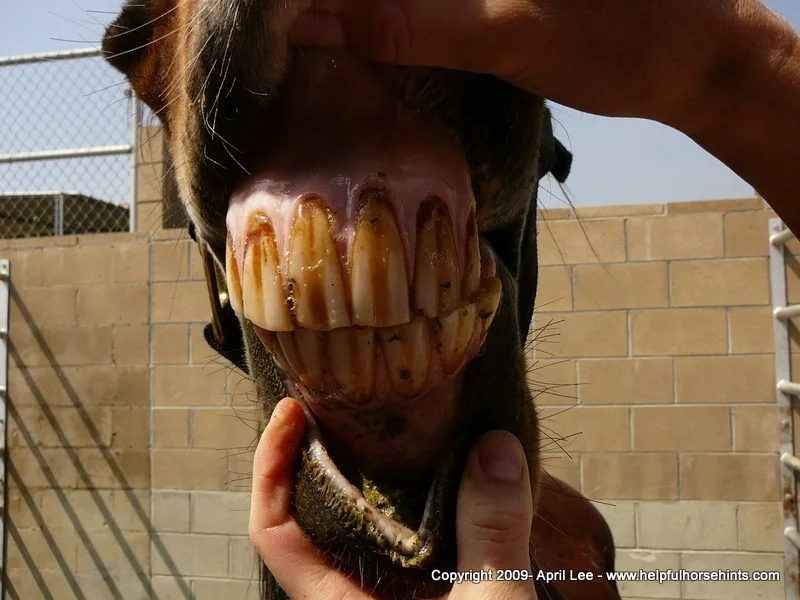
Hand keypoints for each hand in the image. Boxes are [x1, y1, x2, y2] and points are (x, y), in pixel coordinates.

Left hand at [249, 397, 537, 598]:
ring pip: (351, 530)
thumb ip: (491, 531)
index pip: (274, 530)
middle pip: (305, 518)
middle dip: (313, 456)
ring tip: (383, 428)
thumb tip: (494, 446)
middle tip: (340, 402)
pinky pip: (392, 543)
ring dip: (360, 477)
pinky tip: (433, 478)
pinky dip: (402, 503)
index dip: (270, 465)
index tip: (291, 412)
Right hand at [291, 1, 793, 132]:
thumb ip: (405, 24)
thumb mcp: (506, 35)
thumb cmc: (622, 40)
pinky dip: (401, 12)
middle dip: (339, 4)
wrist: (696, 61)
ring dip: (367, 9)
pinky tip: (372, 31)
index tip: (278, 16)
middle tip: (290, 28)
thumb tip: (310, 22)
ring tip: (314, 31)